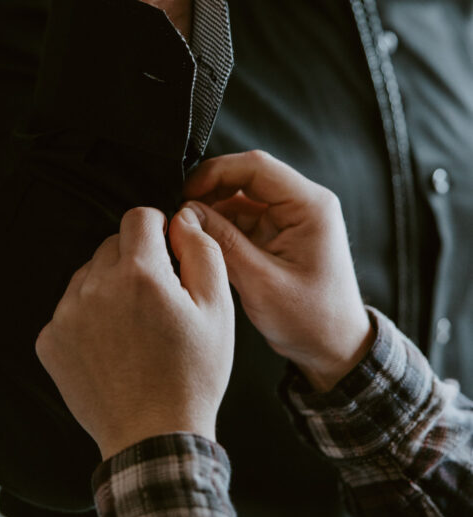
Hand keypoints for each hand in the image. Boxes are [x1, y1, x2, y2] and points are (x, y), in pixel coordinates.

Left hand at [35, 206, 233, 459]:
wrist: (154, 438)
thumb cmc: (191, 377)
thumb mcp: (218, 310)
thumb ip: (202, 252)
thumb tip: (182, 221)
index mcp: (139, 275)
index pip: (138, 217)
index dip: (158, 229)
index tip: (165, 251)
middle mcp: (96, 288)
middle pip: (111, 245)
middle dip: (134, 261)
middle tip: (155, 299)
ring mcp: (66, 315)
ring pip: (88, 275)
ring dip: (109, 288)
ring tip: (133, 328)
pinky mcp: (50, 341)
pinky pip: (69, 309)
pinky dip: (87, 318)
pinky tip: (111, 346)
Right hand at [183, 151, 374, 391]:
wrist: (335, 349)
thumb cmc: (310, 320)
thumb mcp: (260, 282)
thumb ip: (223, 243)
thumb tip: (186, 212)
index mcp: (310, 206)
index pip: (256, 167)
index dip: (216, 172)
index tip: (186, 191)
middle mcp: (304, 204)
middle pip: (247, 176)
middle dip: (211, 190)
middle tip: (181, 212)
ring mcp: (292, 218)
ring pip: (242, 196)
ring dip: (214, 209)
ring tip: (189, 230)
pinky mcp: (281, 233)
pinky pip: (245, 216)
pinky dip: (223, 225)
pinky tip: (204, 241)